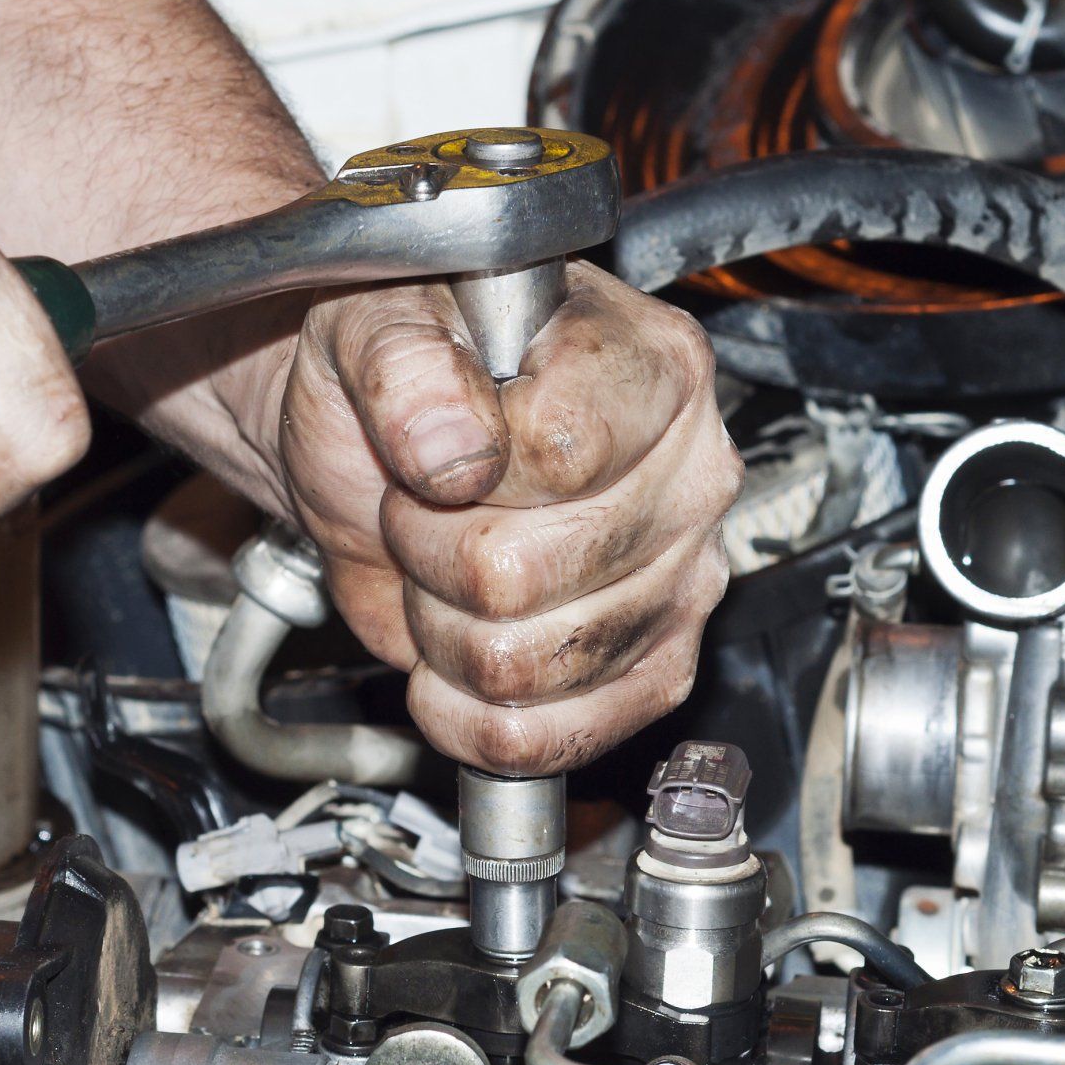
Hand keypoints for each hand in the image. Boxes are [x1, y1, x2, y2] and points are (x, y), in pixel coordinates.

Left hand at [271, 262, 741, 774]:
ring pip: (525, 665)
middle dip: (433, 554)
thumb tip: (456, 450)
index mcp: (651, 365)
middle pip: (528, 574)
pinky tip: (450, 662)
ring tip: (444, 570)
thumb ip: (408, 366)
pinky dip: (469, 716)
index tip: (433, 449)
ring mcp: (680, 579)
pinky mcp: (652, 668)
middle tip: (426, 510)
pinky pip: (554, 739)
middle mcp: (689, 473)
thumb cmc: (400, 375)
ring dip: (442, 630)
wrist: (377, 448)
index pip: (559, 454)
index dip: (461, 470)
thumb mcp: (375, 326)